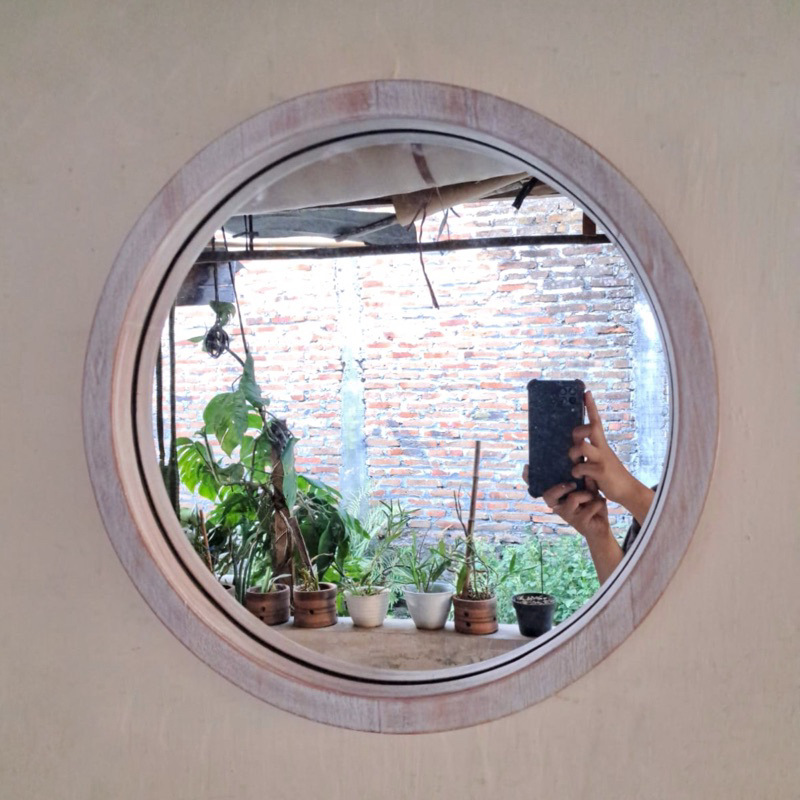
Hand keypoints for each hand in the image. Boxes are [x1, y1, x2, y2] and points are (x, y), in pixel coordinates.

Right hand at [523, 468, 623, 584]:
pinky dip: (599, 503)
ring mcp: (567, 516)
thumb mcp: (588, 491)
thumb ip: (586, 482)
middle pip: (548, 496)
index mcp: (557, 498)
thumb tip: (585, 472)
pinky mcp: (579, 522)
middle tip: (573, 484)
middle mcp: (558, 507)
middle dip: (561, 487)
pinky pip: (590, 506)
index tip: (526, 469)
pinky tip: (601, 503)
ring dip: (588, 494)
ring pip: (573, 498)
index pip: (539, 490)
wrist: (600, 528)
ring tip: (594, 497)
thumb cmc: (591, 507)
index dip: (529, 480)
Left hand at [568, 391, 654, 523]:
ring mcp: (602, 459)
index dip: (591, 407)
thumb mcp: (598, 459)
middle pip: (590, 428)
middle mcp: (602, 448)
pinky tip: (578, 476)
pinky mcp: (601, 472)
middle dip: (578, 431)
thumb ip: (587, 452)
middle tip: (575, 442)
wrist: (627, 491)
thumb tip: (573, 446)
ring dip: (573, 453)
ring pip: (582, 446)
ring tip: (574, 462)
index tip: (586, 392)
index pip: (596, 421)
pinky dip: (576, 471)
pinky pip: (582, 467)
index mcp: (601, 444)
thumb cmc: (608, 474)